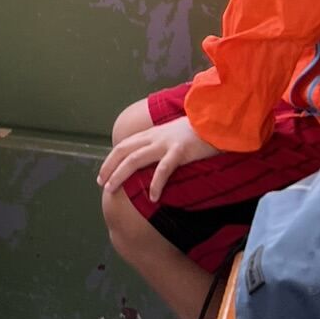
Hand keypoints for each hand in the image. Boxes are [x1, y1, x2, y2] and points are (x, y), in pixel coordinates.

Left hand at [96, 118, 216, 205]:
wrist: (217, 121)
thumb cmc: (198, 132)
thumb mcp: (173, 135)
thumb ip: (160, 144)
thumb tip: (150, 160)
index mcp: (152, 134)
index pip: (124, 146)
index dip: (110, 160)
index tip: (102, 175)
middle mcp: (154, 137)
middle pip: (124, 151)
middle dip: (109, 167)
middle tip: (101, 184)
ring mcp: (166, 143)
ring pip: (135, 159)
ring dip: (120, 175)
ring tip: (112, 190)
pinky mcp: (180, 151)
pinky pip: (163, 169)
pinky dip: (155, 183)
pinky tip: (152, 197)